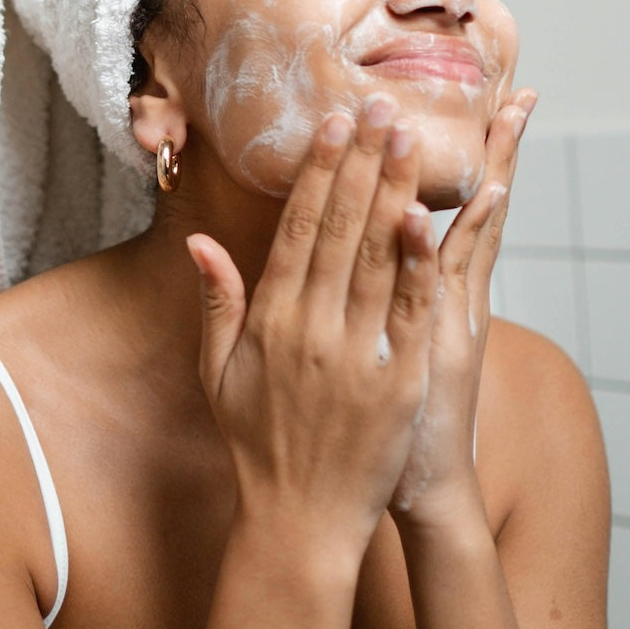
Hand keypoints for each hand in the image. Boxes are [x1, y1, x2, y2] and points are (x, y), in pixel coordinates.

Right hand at [187, 97, 439, 548]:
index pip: (297, 229)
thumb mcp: (219, 374)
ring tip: (409, 139)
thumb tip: (199, 242)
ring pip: (378, 256)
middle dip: (361, 162)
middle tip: (379, 107)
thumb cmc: (257, 445)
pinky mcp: (398, 380)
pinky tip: (430, 217)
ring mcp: (357, 353)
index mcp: (271, 320)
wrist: (300, 521)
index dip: (315, 173)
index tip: (330, 125)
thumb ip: (217, 302)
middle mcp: (312, 327)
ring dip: (393, 192)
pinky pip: (411, 310)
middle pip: (340, 228)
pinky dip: (420, 261)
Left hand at [390, 87, 536, 523]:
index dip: (476, 158)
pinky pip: (425, 293)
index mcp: (435, 286)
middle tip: (518, 94)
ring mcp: (444, 319)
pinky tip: (421, 213)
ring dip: (479, 180)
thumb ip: (397, 281)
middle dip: (494, 153)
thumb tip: (391, 230)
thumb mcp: (400, 338)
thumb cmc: (390, 411)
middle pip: (475, 209)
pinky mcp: (428, 350)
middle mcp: (450, 295)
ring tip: (501, 120)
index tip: (495, 104)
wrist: (413, 481)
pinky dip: (423, 254)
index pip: (456, 205)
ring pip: (466, 238)